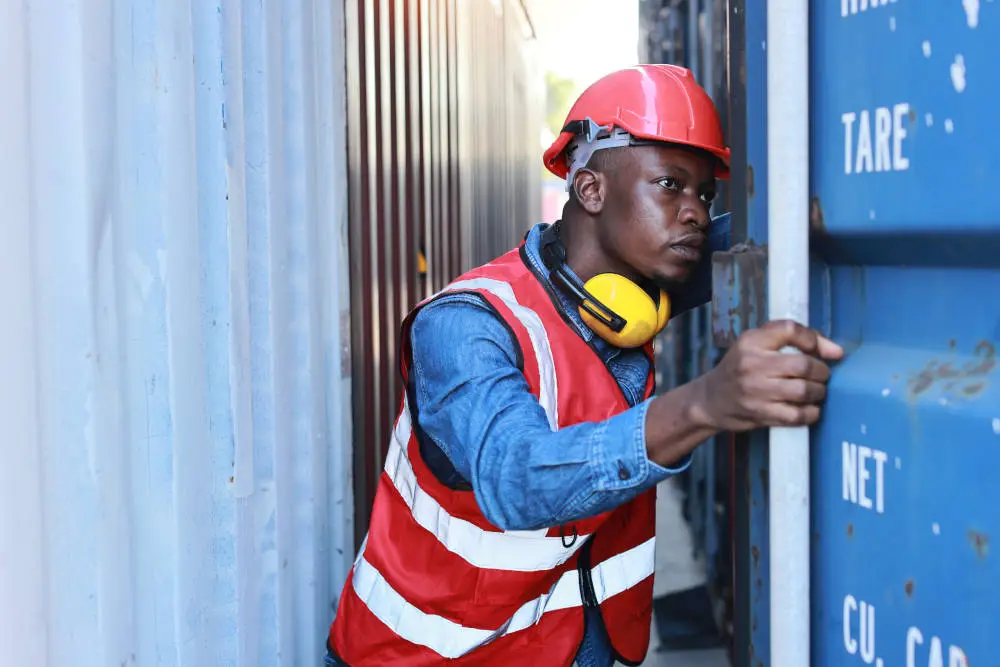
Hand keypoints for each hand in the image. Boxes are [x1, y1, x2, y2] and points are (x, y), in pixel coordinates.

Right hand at [697, 319, 844, 430]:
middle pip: (803, 364)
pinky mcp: (761, 414)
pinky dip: (811, 413)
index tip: (820, 351)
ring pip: (804, 391)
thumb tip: (836, 351)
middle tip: (821, 375)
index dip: (813, 339)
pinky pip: (797, 415)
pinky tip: (809, 408)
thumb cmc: (740, 368)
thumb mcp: (756, 344)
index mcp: (751, 342)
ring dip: (818, 392)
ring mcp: (756, 391)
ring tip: (816, 391)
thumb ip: (792, 339)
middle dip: (821, 371)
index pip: (789, 330)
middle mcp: (752, 364)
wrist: (711, 399)